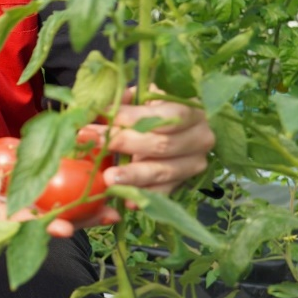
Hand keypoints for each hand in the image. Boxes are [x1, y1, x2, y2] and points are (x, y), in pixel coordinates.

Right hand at [0, 144, 119, 241]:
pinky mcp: (31, 200)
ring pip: (61, 214)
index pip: (20, 222)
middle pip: (52, 222)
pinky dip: (81, 196)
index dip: (43, 224)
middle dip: (81, 221)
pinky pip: (58, 200)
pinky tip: (104, 190)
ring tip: (117, 208)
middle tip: (107, 216)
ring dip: (89, 212)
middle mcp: (14, 217)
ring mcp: (25, 210)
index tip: (62, 228)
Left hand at [83, 86, 215, 196]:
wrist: (169, 127)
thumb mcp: (141, 97)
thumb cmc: (150, 107)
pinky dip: (145, 195)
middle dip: (126, 143)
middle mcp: (200, 137)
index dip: (135, 117)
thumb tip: (102, 108)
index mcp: (191, 110)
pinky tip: (128, 201)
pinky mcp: (184, 182)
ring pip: (164, 171)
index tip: (106, 117)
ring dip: (134, 175)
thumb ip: (124, 101)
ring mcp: (195, 162)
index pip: (167, 115)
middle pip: (163, 144)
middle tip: (96, 142)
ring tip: (109, 178)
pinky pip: (165, 192)